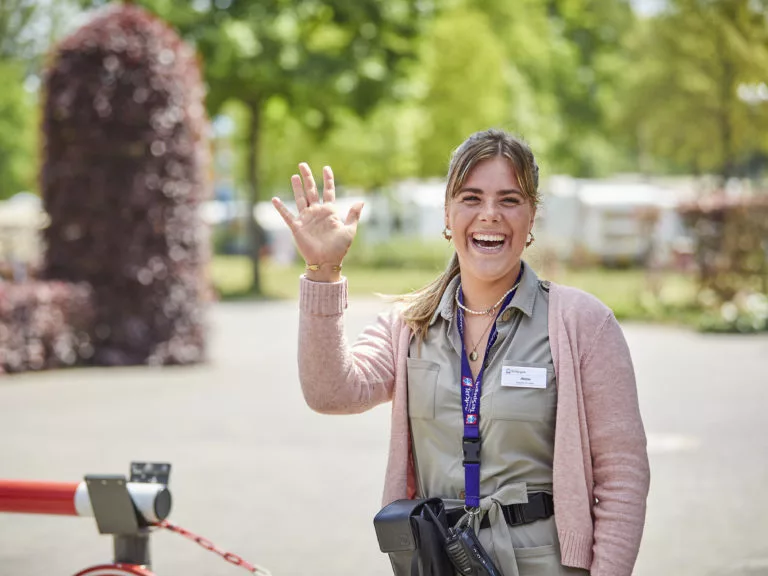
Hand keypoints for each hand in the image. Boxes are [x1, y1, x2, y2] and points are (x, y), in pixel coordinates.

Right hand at [272, 163, 363, 281]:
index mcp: (330, 212)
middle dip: (308, 177)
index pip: (328, 191)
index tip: (326, 167)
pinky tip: (275, 199)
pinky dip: (281, 208)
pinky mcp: (297, 227)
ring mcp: (306, 219)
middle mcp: (317, 212)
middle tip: (303, 164)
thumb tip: (361, 201)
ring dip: (297, 188)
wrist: (326, 262)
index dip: (328, 179)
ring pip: (300, 198)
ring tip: (294, 176)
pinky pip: (287, 215)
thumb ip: (353, 215)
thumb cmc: (339, 248)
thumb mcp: (349, 231)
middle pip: (311, 190)